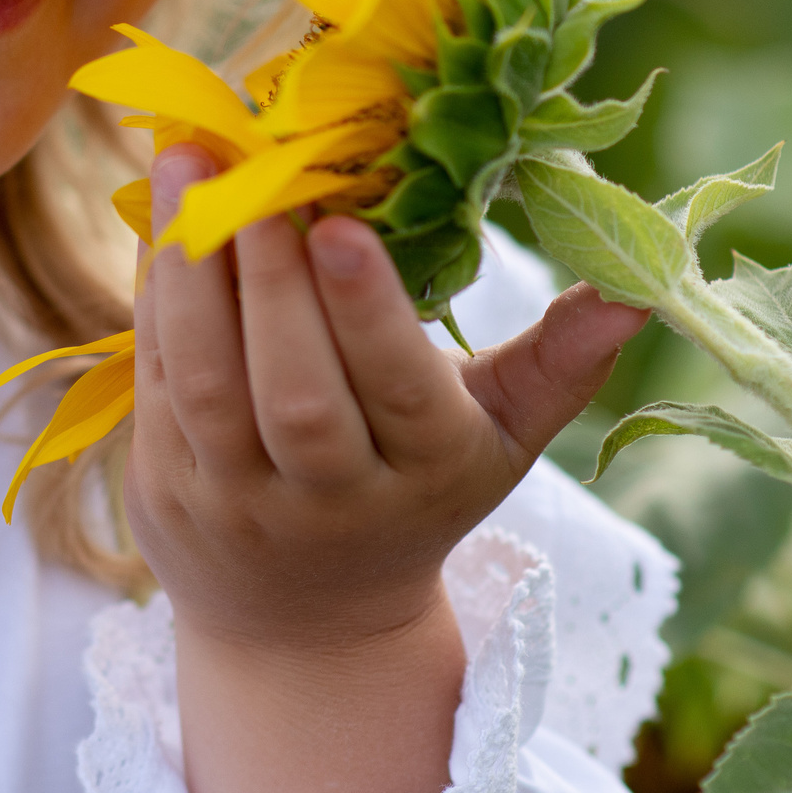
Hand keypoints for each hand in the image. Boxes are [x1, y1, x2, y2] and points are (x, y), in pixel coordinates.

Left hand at [125, 142, 647, 792]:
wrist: (307, 627)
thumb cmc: (415, 492)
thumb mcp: (500, 441)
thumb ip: (559, 361)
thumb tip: (640, 286)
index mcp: (425, 473)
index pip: (394, 390)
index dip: (363, 310)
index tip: (338, 222)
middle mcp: (328, 499)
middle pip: (294, 392)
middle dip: (271, 279)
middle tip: (254, 170)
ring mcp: (237, 501)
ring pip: (204, 384)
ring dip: (192, 273)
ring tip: (189, 166)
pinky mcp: (161, 488)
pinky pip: (150, 381)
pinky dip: (152, 296)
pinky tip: (162, 215)